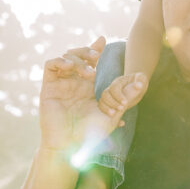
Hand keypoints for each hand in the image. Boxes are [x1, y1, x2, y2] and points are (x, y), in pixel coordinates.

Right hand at [39, 37, 135, 154]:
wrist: (71, 147)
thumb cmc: (90, 135)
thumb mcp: (112, 112)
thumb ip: (125, 95)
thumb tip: (141, 81)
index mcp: (86, 86)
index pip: (90, 62)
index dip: (95, 49)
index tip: (104, 40)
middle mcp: (72, 83)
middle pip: (77, 55)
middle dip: (87, 51)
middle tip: (97, 56)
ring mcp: (60, 84)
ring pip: (65, 57)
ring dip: (77, 58)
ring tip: (89, 72)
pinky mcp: (48, 88)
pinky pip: (50, 66)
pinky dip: (60, 61)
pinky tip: (71, 67)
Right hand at [98, 73, 148, 116]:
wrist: (136, 86)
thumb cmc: (139, 82)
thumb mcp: (142, 79)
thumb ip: (141, 80)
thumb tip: (139, 85)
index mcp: (119, 82)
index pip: (114, 87)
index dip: (118, 95)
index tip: (126, 103)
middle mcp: (111, 89)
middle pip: (104, 94)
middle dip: (111, 103)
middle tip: (121, 109)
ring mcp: (110, 97)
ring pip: (101, 102)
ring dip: (105, 109)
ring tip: (113, 116)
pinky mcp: (111, 105)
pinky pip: (104, 111)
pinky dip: (109, 117)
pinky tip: (121, 123)